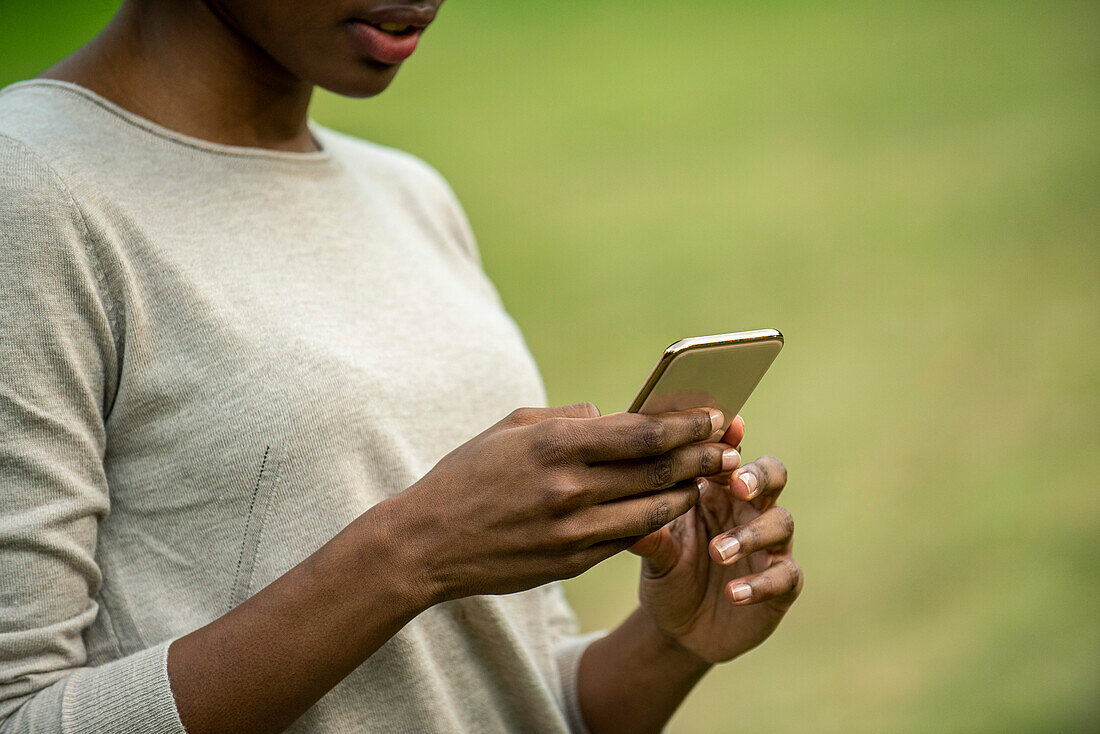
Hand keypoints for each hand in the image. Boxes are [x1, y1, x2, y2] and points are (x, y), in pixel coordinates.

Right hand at [389, 403, 736, 604]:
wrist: (426, 543)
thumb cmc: (467, 475)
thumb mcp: (509, 428)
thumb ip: (566, 418)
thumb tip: (613, 414)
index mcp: (555, 445)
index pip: (642, 433)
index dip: (686, 425)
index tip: (712, 416)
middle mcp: (569, 488)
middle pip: (658, 470)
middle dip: (701, 457)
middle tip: (729, 446)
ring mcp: (571, 530)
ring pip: (652, 510)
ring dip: (688, 492)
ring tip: (709, 478)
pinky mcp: (570, 562)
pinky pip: (627, 540)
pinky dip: (656, 521)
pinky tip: (670, 506)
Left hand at [629, 416, 802, 664]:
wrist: (678, 629)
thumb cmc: (668, 573)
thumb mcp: (653, 551)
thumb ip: (648, 528)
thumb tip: (621, 503)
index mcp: (718, 490)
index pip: (731, 454)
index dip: (730, 441)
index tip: (728, 429)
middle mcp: (750, 509)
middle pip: (773, 474)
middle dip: (758, 474)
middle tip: (737, 484)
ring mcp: (770, 545)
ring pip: (780, 522)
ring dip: (750, 534)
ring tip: (717, 552)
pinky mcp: (782, 584)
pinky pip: (785, 576)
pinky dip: (761, 583)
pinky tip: (734, 593)